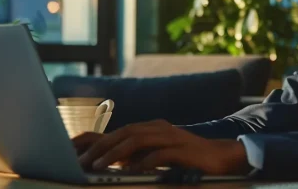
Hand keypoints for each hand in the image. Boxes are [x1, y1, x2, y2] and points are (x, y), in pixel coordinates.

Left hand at [72, 119, 250, 174]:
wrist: (221, 157)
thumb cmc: (188, 158)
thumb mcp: (159, 155)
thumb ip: (139, 155)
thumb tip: (115, 161)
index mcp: (152, 128)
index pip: (120, 130)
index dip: (97, 137)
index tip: (75, 147)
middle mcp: (159, 128)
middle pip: (125, 132)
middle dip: (101, 146)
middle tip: (82, 160)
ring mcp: (172, 137)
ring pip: (137, 139)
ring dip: (115, 152)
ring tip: (99, 165)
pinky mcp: (183, 149)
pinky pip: (160, 153)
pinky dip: (144, 161)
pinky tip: (132, 170)